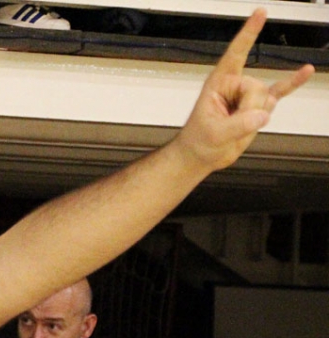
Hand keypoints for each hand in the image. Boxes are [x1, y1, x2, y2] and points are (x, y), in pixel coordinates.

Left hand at [174, 10, 312, 174]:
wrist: (203, 155)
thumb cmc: (199, 141)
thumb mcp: (214, 133)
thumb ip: (238, 124)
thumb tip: (263, 116)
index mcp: (219, 82)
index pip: (235, 53)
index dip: (248, 33)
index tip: (260, 12)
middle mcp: (235, 84)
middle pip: (256, 89)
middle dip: (248, 111)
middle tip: (230, 126)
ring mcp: (249, 95)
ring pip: (266, 100)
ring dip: (256, 118)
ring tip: (236, 128)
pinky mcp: (260, 106)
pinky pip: (280, 92)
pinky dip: (293, 82)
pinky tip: (306, 71)